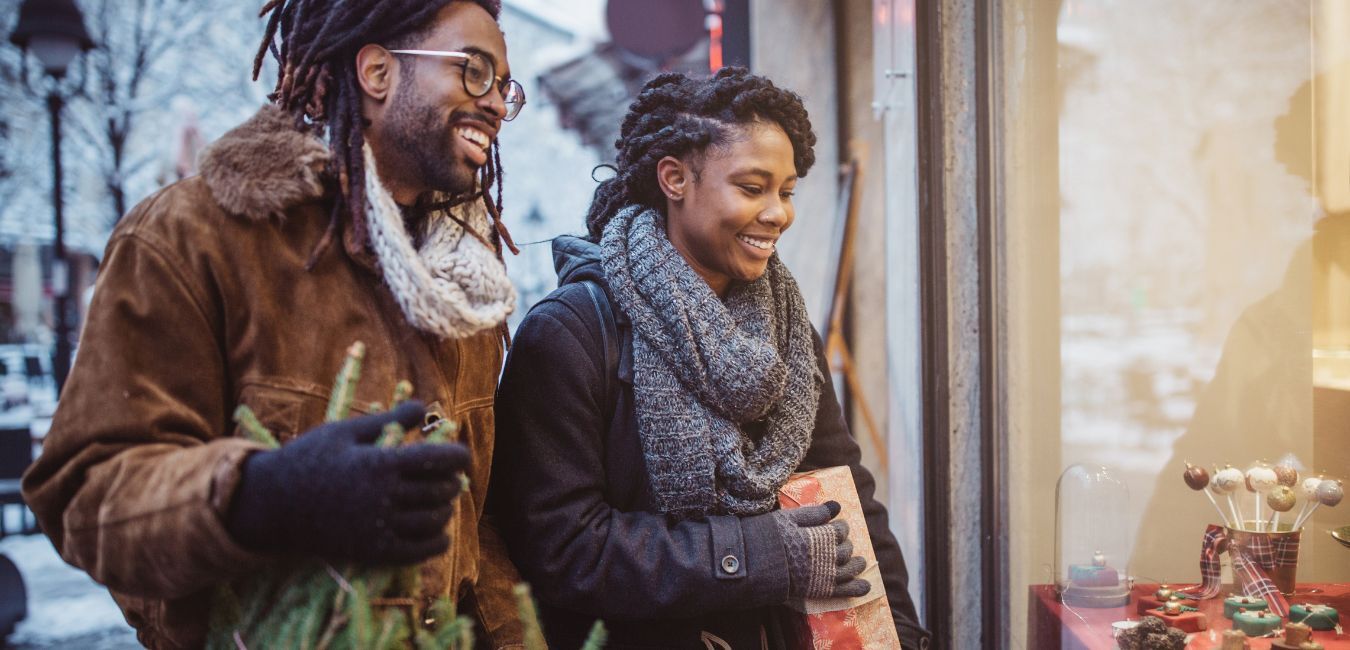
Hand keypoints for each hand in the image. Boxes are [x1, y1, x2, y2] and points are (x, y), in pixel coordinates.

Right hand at [225, 401, 469, 564]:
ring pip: (434, 520)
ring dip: (446, 509)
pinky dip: (437, 542)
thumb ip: (388, 420)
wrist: (272, 504)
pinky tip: (439, 532)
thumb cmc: (308, 459)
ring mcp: (378, 527)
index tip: (463, 456)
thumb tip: (424, 407)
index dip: (459, 457)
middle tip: (450, 477)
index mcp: (379, 463)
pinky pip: (418, 552)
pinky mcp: (372, 552)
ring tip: (442, 501)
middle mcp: (383, 497)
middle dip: (452, 482)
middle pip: (441, 490)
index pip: (439, 461)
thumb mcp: (344, 431)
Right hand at [774, 500, 869, 598]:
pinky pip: (844, 590)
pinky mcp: (820, 590)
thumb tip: (837, 505)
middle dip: (846, 544)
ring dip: (857, 564)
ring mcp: (824, 575)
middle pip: (845, 549)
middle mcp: (825, 557)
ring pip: (849, 569)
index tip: (838, 525)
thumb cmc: (769, 537)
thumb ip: (815, 512)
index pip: (839, 530)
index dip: (841, 527)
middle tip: (843, 543)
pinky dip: (857, 588)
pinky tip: (866, 587)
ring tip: (860, 561)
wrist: (753, 564)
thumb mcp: (789, 518)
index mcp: (819, 537)